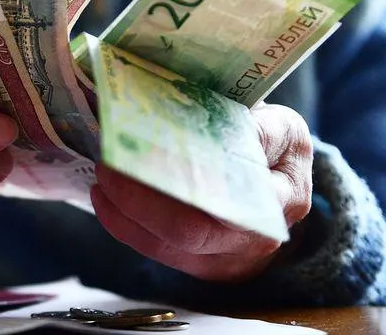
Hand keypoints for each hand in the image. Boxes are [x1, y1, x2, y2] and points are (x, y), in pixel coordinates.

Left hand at [91, 103, 312, 281]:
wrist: (281, 193)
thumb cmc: (277, 151)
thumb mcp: (282, 128)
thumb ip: (258, 127)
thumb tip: (211, 120)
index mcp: (282, 197)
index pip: (233, 198)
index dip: (189, 181)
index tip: (151, 150)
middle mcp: (254, 238)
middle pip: (188, 230)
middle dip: (140, 198)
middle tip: (109, 164)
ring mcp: (224, 259)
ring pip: (164, 244)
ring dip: (124, 210)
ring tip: (102, 173)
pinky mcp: (197, 264)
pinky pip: (154, 249)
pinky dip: (123, 222)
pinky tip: (106, 196)